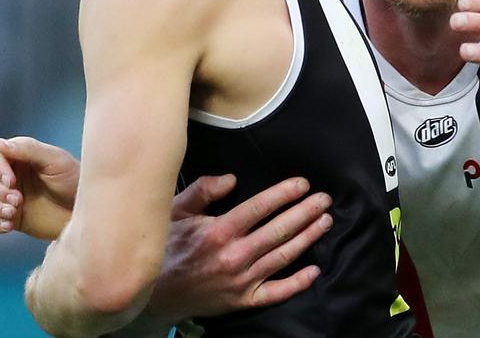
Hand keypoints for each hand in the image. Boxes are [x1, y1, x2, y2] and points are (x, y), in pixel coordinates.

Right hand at [0, 136, 79, 240]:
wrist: (89, 211)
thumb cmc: (75, 179)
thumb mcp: (56, 161)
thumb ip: (29, 149)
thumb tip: (0, 143)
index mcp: (23, 157)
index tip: (11, 180)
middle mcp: (15, 175)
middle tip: (17, 199)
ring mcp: (12, 197)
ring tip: (13, 212)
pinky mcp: (14, 218)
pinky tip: (9, 224)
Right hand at [147, 174, 332, 319]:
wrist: (154, 294)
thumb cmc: (167, 247)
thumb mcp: (176, 212)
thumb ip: (202, 190)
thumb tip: (231, 178)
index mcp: (218, 231)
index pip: (259, 207)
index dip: (284, 194)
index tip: (303, 184)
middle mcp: (234, 255)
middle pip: (279, 230)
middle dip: (305, 212)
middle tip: (324, 200)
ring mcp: (241, 280)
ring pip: (283, 256)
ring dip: (307, 238)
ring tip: (325, 222)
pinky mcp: (243, 300)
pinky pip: (276, 292)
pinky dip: (298, 282)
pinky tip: (315, 270)